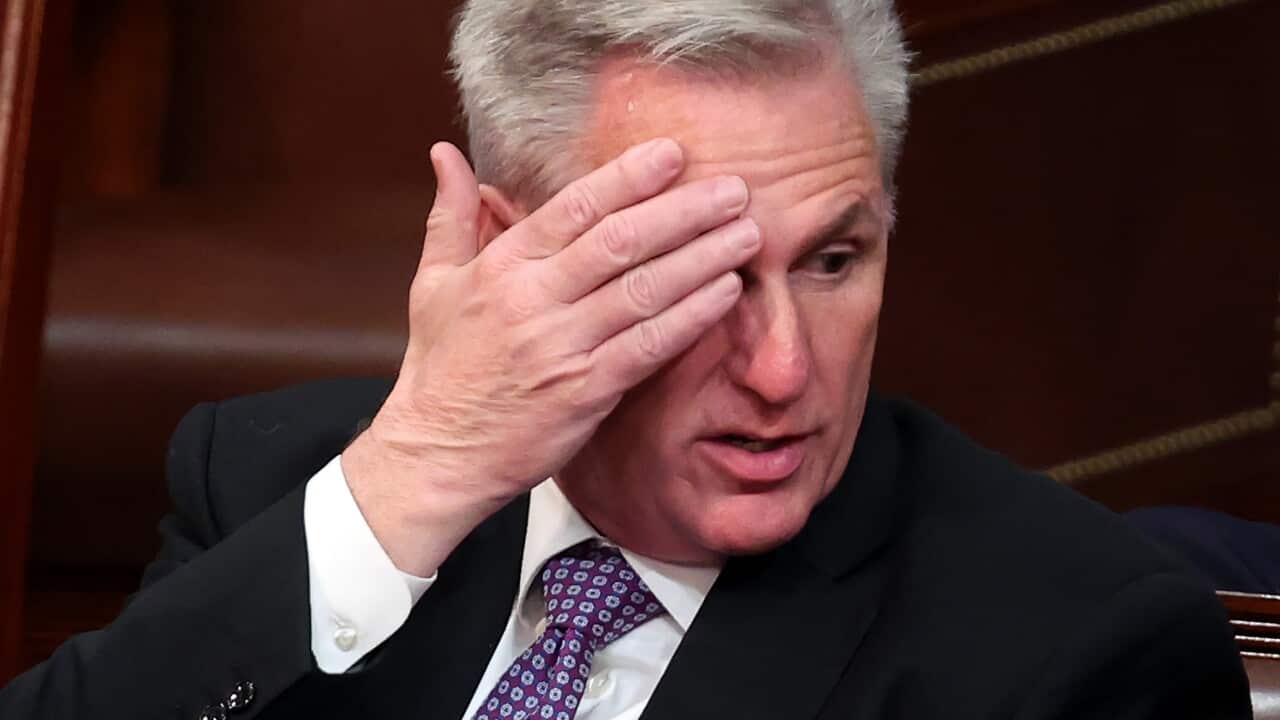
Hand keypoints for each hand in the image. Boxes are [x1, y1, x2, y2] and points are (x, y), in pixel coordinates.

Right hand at [344, 138, 759, 575]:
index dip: (627, 178)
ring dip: (702, 259)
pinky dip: (691, 317)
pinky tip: (726, 292)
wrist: (437, 454)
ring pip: (644, 291)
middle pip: (621, 243)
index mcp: (502, 267)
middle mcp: (534, 301)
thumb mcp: (433, 283)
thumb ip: (451, 216)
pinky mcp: (586, 392)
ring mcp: (562, 348)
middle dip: (684, 212)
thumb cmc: (440, 368)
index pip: (573, 209)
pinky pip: (649, 347)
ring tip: (746, 234)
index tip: (673, 154)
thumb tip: (445, 153)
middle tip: (735, 189)